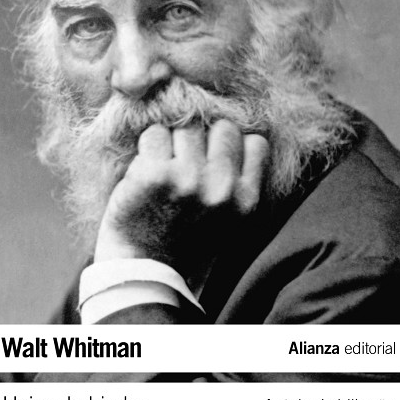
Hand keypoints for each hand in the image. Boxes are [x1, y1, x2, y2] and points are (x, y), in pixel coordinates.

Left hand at [94, 120, 268, 286]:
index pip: (255, 143)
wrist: (144, 271)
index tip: (213, 160)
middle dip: (204, 141)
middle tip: (186, 164)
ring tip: (163, 171)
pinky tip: (145, 172)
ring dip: (172, 144)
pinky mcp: (155, 174)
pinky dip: (146, 148)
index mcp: (245, 200)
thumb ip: (239, 180)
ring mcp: (188, 179)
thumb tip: (239, 133)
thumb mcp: (229, 218)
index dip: (232, 147)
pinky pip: (154, 134)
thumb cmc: (184, 241)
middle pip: (222, 128)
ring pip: (186, 128)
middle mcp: (222, 188)